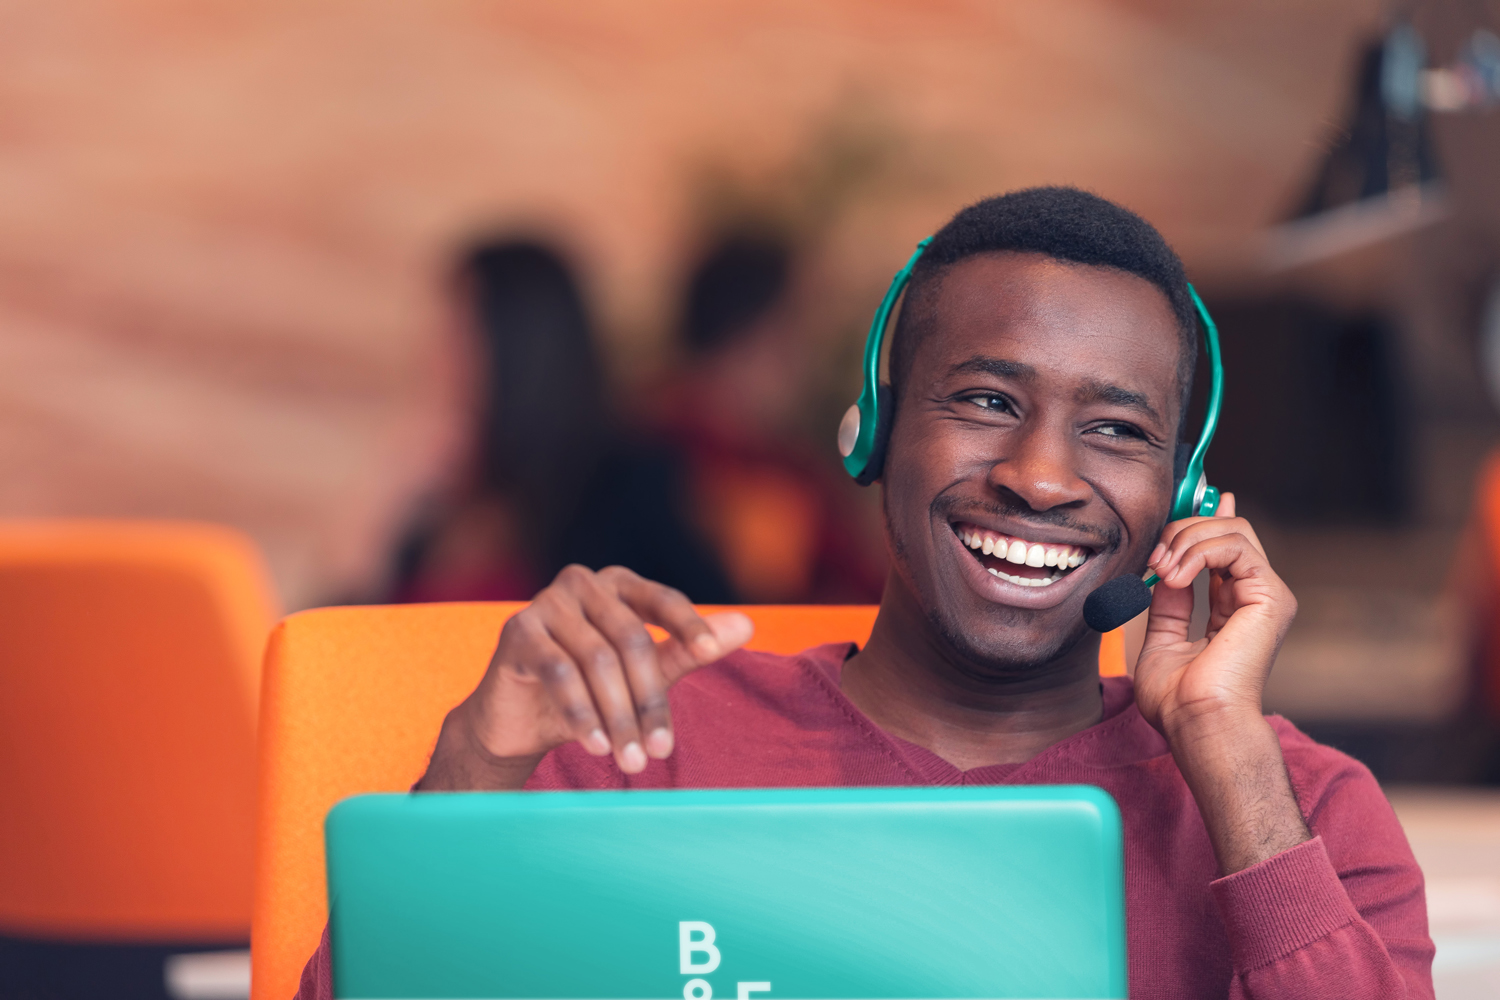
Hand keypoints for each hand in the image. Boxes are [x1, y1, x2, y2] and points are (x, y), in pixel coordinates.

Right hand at [421, 565, 752, 788]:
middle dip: (649, 700)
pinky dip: (582, 712)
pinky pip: (559, 671)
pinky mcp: (518, 630)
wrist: (519, 721)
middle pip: (632, 639)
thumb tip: (747, 625)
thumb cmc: (590, 692)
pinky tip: (596, 745)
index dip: (689, 624)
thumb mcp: (645, 674)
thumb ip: (689, 649)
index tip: (712, 651)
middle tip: (662, 752)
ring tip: (632, 760)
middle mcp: (583, 583)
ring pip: (597, 660)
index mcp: (619, 585)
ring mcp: (547, 603)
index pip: (663, 599)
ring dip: (618, 717)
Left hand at [1132, 492, 1297, 734]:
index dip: (1204, 519)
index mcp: (1233, 607)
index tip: (1187, 501)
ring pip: (1232, 529)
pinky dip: (1198, 551)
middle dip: (1184, 529)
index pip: (1226, 546)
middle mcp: (1254, 598)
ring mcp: (1267, 596)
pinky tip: (1175, 576)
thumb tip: (1165, 567)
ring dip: (1186, 539)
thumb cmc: (1178, 699)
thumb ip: (1168, 603)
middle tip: (1154, 557)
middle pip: (1228, 529)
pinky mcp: (1271, 596)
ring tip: (1161, 570)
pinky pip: (1236, 546)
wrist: (1197, 722)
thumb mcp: (1161, 638)